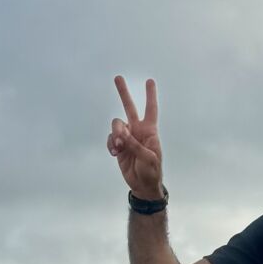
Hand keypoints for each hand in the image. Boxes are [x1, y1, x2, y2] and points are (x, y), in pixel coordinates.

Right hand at [108, 75, 163, 197]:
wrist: (143, 186)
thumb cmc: (151, 171)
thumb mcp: (147, 158)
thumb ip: (134, 144)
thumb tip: (121, 132)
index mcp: (150, 131)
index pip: (151, 109)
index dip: (150, 95)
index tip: (149, 81)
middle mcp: (138, 130)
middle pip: (130, 108)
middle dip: (124, 93)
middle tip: (118, 78)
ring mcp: (127, 137)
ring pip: (116, 125)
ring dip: (115, 134)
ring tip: (118, 147)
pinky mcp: (118, 146)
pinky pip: (111, 139)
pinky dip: (111, 144)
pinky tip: (115, 153)